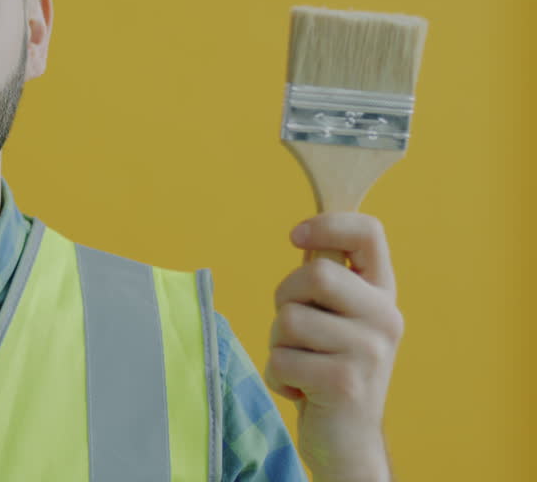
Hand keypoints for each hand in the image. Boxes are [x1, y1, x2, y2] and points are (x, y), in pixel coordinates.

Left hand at [264, 212, 403, 481]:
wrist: (347, 440)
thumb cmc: (327, 367)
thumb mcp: (335, 317)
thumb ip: (326, 280)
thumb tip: (304, 235)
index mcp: (383, 294)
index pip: (369, 233)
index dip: (328, 225)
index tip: (295, 237)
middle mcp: (386, 318)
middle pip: (315, 274)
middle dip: (285, 298)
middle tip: (296, 330)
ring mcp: (370, 351)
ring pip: (289, 319)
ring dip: (278, 343)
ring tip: (303, 364)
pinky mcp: (345, 383)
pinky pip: (280, 359)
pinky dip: (278, 377)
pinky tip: (303, 391)